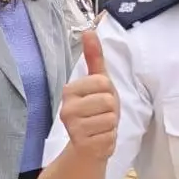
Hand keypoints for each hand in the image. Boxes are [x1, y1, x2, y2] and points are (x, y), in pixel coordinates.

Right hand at [59, 29, 118, 161]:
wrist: (87, 147)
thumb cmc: (95, 112)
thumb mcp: (98, 82)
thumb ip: (94, 57)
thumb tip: (89, 31)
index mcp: (69, 90)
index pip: (103, 83)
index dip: (108, 92)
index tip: (99, 99)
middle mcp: (67, 108)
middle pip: (108, 101)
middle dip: (111, 110)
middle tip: (101, 115)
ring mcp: (73, 127)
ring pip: (110, 119)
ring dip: (111, 125)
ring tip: (100, 127)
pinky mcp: (82, 144)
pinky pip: (109, 135)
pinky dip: (109, 138)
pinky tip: (99, 139)